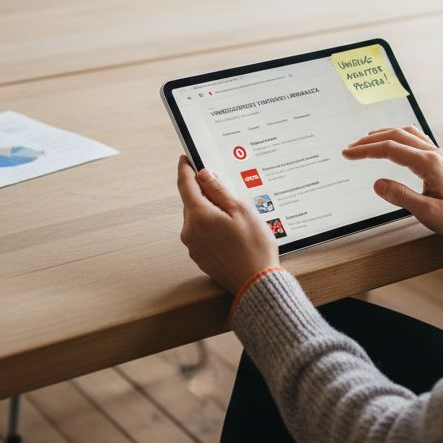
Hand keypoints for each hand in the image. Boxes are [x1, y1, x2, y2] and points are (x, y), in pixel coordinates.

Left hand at [176, 156, 279, 293]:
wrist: (256, 285)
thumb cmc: (254, 247)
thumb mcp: (241, 211)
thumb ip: (219, 190)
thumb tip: (203, 175)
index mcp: (198, 216)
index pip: (186, 185)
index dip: (186, 169)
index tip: (186, 158)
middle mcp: (190, 231)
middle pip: (192, 202)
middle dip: (204, 192)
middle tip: (223, 186)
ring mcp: (193, 246)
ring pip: (197, 218)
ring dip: (209, 211)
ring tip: (234, 214)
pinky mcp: (200, 257)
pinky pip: (201, 234)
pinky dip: (212, 226)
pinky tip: (231, 231)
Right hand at [342, 126, 442, 246]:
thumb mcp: (427, 212)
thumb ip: (400, 196)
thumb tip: (377, 183)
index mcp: (427, 163)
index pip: (389, 149)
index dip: (365, 150)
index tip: (347, 154)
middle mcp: (432, 154)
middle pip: (396, 136)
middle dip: (370, 140)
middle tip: (350, 148)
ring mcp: (437, 156)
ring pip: (407, 134)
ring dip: (384, 134)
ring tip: (367, 140)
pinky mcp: (440, 162)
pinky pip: (417, 139)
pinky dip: (399, 136)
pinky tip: (396, 141)